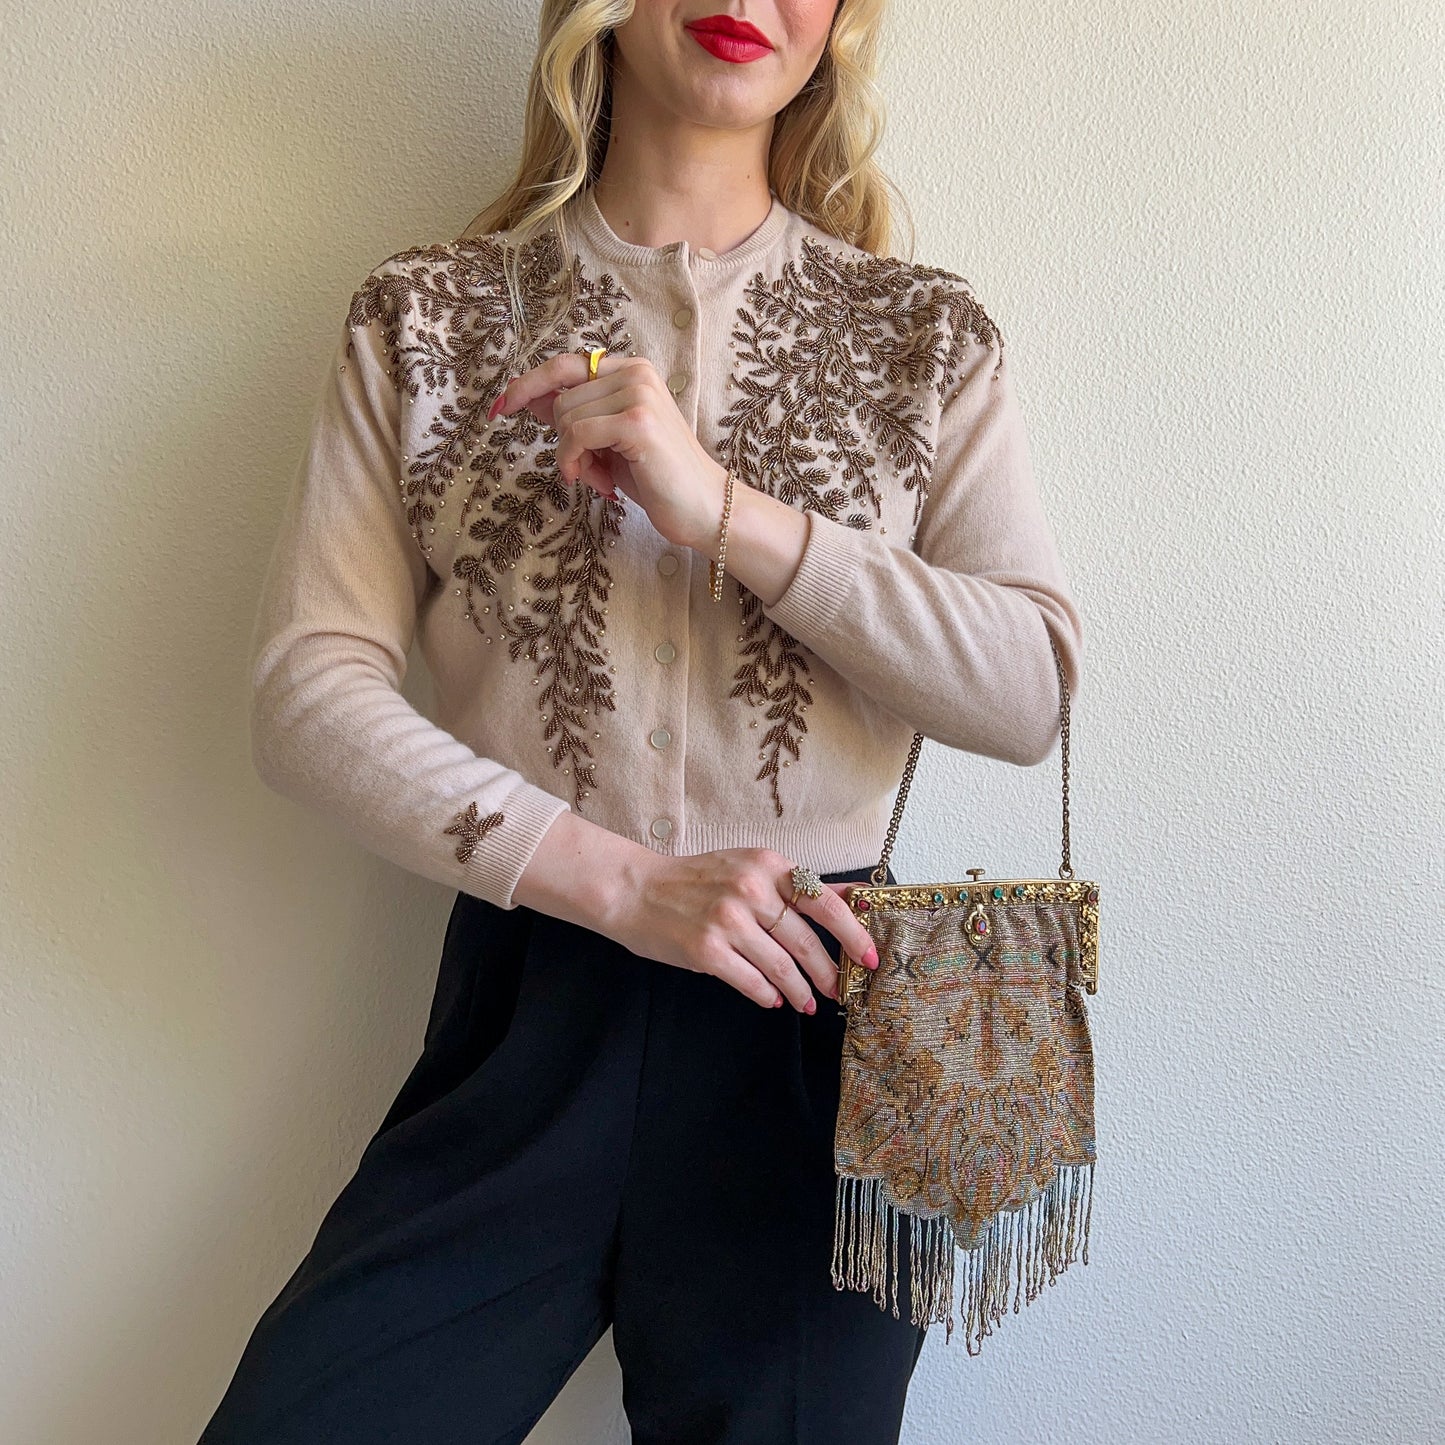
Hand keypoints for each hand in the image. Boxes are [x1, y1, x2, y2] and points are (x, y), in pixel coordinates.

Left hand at [488, 351, 726, 551]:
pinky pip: (576, 434)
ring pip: (566, 417)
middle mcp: (636, 373)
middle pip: (561, 397)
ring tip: (599, 478)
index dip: (528, 384)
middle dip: (563, 440)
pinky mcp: (637, 421)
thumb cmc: (657, 478)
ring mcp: (638, 394)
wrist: (703, 507)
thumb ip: (575, 415)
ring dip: (571, 456)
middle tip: (586, 470)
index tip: (501, 406)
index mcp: (631, 371)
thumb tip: (527, 399)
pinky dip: (574, 461)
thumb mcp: (607, 442)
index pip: (564, 366)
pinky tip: (594, 481)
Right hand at [597, 846, 880, 1011]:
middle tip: (840, 990)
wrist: (636, 890)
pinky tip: (773, 1000)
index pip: (825, 902)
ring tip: (808, 1003)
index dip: (853, 934)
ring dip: (800, 991)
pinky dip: (767, 994)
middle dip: (830, 972)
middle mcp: (750, 890)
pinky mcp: (707, 951)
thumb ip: (799, 885)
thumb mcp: (751, 867)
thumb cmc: (697, 880)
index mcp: (767, 866)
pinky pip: (751, 982)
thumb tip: (856, 896)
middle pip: (806, 941)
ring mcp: (727, 921)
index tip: (870, 958)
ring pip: (782, 966)